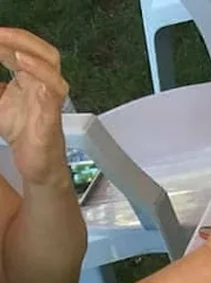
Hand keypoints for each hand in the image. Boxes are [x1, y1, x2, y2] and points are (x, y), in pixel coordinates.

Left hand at [0, 28, 69, 186]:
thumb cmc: (20, 134)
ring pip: (51, 62)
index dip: (6, 38)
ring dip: (28, 48)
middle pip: (42, 49)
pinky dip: (39, 71)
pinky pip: (53, 87)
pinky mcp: (52, 114)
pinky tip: (21, 62)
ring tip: (5, 42)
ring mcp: (50, 97)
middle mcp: (42, 84)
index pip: (22, 48)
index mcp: (29, 78)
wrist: (36, 166)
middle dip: (19, 36)